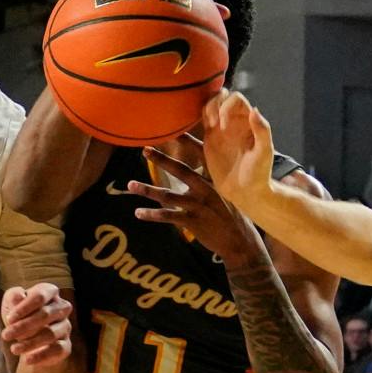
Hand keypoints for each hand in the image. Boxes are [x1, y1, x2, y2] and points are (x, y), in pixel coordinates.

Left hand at [0, 284, 73, 366]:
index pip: (40, 296)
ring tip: (14, 349)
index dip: (24, 307)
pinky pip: (57, 349)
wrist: (27, 340)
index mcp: (50, 291)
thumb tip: (18, 296)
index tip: (9, 319)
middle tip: (6, 335)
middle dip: (23, 326)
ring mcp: (65, 326)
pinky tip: (27, 360)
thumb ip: (13, 297)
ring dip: (30, 342)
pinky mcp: (65, 345)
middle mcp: (62, 307)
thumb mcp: (10, 304)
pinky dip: (41, 355)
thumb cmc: (19, 316)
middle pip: (45, 314)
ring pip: (50, 333)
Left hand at [128, 145, 266, 264]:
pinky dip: (152, 215)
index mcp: (215, 180)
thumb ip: (210, 181)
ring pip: (168, 196)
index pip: (201, 156)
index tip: (174, 131)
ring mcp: (198, 206)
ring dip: (147, 190)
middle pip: (181, 171)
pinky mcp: (192, 222)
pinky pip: (168, 216)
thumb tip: (196, 171)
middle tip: (145, 150)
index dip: (188, 142)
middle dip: (162, 160)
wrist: (240, 242)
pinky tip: (138, 213)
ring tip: (130, 185)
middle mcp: (206, 190)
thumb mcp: (227, 194)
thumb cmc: (232, 216)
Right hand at [199, 91, 277, 213]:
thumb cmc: (259, 173)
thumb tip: (255, 110)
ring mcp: (220, 130)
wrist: (246, 192)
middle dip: (214, 104)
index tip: (224, 126)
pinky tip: (198, 128)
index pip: (236, 98)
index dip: (227, 106)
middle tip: (213, 124)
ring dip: (205, 109)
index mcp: (248, 121)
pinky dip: (195, 120)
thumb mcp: (264, 152)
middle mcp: (234, 121)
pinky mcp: (209, 141)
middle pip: (220, 96)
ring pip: (209, 106)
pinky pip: (200, 123)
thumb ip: (262, 130)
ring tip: (209, 127)